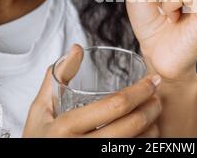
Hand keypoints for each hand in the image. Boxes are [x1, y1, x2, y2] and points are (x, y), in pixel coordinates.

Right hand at [23, 45, 162, 137]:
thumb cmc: (39, 140)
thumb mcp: (39, 110)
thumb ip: (57, 78)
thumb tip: (76, 49)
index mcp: (66, 126)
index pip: (114, 105)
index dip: (140, 91)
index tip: (152, 81)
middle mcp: (81, 147)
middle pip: (131, 125)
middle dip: (152, 107)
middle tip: (158, 96)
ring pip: (136, 144)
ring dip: (152, 127)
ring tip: (154, 114)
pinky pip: (131, 154)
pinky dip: (143, 143)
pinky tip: (146, 133)